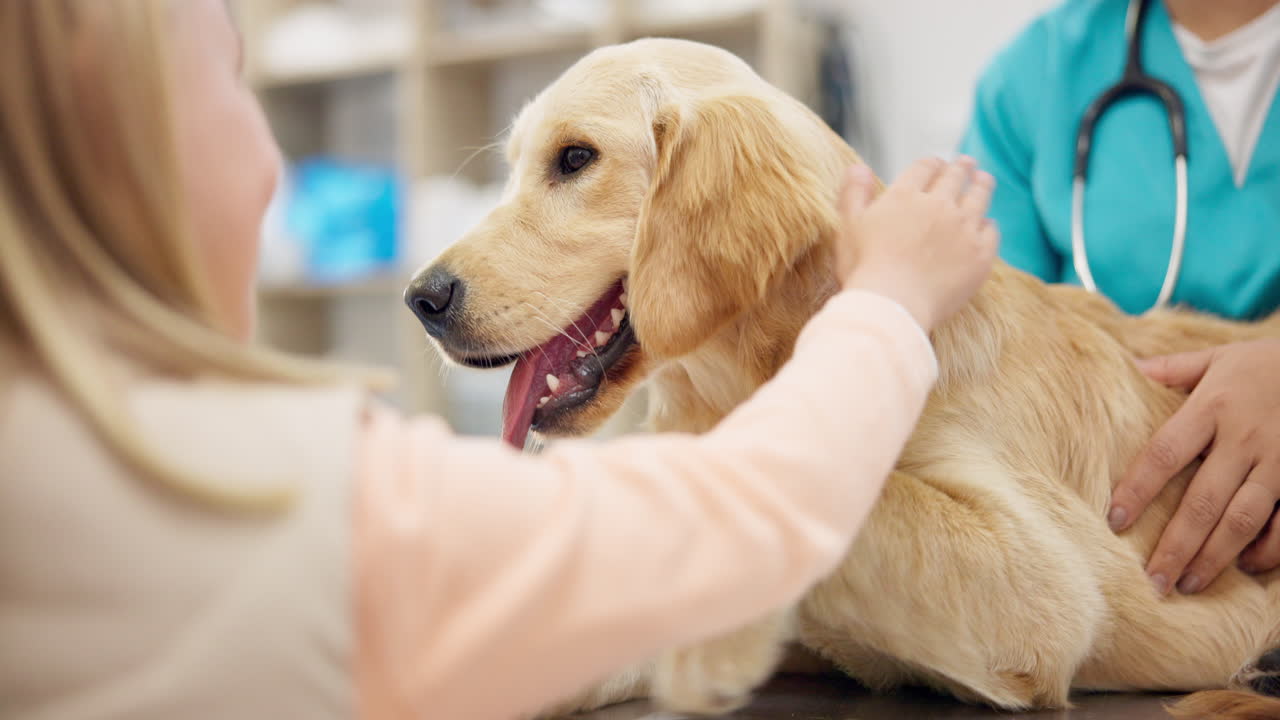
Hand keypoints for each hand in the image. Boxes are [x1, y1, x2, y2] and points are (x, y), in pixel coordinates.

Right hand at [836, 157, 998, 331]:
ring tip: (985, 180)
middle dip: (961, 168)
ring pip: (979, 197)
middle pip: (955, 178)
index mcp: (905, 195)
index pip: (924, 168)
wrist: (892, 305)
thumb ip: (855, 193)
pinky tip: (987, 224)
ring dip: (982, 185)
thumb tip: (859, 166)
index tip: (937, 163)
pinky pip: (991, 231)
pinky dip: (989, 224)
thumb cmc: (864, 268)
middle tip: (967, 163)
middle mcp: (939, 205)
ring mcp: (963, 229)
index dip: (932, 164)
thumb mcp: (849, 226)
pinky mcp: (979, 255)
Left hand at [1110, 339, 1279, 593]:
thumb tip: (1124, 368)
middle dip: (1176, 545)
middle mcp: (1245, 438)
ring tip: (1187, 585)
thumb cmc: (1264, 363)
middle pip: (1203, 500)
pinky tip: (1244, 567)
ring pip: (1244, 519)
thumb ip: (1171, 369)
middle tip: (1151, 582)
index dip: (1138, 489)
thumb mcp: (1217, 358)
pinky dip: (1268, 549)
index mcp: (1213, 407)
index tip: (1115, 521)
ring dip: (1214, 557)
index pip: (1165, 453)